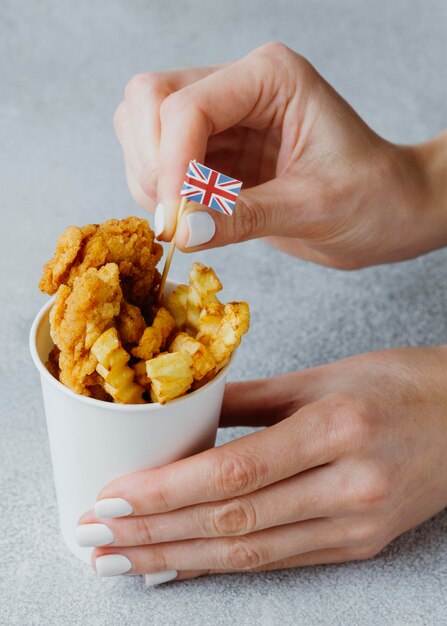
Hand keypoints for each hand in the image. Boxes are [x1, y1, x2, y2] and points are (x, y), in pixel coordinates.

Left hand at [78, 346, 446, 579]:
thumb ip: (255, 397)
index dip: (165, 492)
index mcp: (336, 429)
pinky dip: (225, 565)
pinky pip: (280, 560)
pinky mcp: (360, 546)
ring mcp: (357, 526)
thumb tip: (193, 412)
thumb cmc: (403, 385)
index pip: (232, 472)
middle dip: (155, 534)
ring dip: (179, 560)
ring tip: (124, 561)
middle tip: (96, 538)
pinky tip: (184, 565)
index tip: (111, 498)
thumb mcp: (327, 375)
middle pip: (232, 522)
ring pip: (251, 553)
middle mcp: (347, 486)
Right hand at [114, 42, 446, 268]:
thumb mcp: (313, 206)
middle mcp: (238, 86)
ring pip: (144, 127)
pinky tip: (191, 218)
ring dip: (149, 178)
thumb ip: (244, 217)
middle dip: (151, 162)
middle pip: (149, 100)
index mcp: (270, 77)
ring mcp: (222, 118)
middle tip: (173, 217)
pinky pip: (160, 162)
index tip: (177, 220)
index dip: (172, 164)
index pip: (188, 105)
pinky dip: (161, 193)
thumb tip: (181, 230)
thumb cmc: (371, 197)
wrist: (386, 214)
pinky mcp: (214, 152)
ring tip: (185, 220)